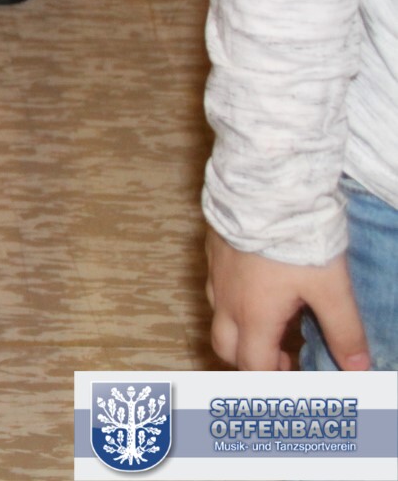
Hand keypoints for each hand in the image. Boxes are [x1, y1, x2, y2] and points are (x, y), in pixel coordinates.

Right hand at [205, 229, 370, 370]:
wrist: (264, 191)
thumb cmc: (296, 242)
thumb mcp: (331, 288)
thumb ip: (344, 331)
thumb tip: (357, 367)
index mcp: (254, 317)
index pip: (254, 365)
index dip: (273, 379)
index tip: (294, 373)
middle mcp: (227, 302)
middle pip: (225, 348)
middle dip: (248, 359)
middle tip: (281, 355)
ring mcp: (215, 276)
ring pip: (217, 317)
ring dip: (239, 329)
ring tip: (270, 319)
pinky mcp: (213, 252)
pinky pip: (215, 286)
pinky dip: (232, 299)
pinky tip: (255, 283)